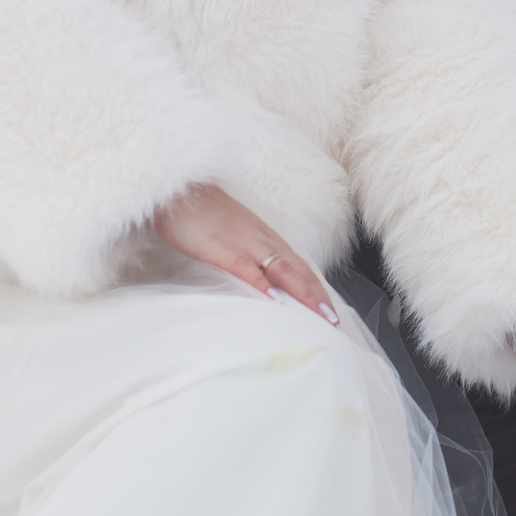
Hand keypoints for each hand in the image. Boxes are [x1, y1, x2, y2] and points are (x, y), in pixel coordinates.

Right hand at [152, 182, 338, 325]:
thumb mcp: (236, 235)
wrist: (180, 191)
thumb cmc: (206, 216)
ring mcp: (244, 242)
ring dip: (303, 293)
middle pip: (298, 271)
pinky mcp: (220, 247)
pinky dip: (261, 282)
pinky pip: (245, 266)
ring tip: (319, 316)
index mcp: (267, 238)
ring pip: (282, 269)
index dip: (318, 290)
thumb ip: (253, 255)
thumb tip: (267, 281)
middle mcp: (263, 240)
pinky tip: (273, 299)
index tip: (332, 314)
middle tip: (336, 324)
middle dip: (318, 297)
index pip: (300, 267)